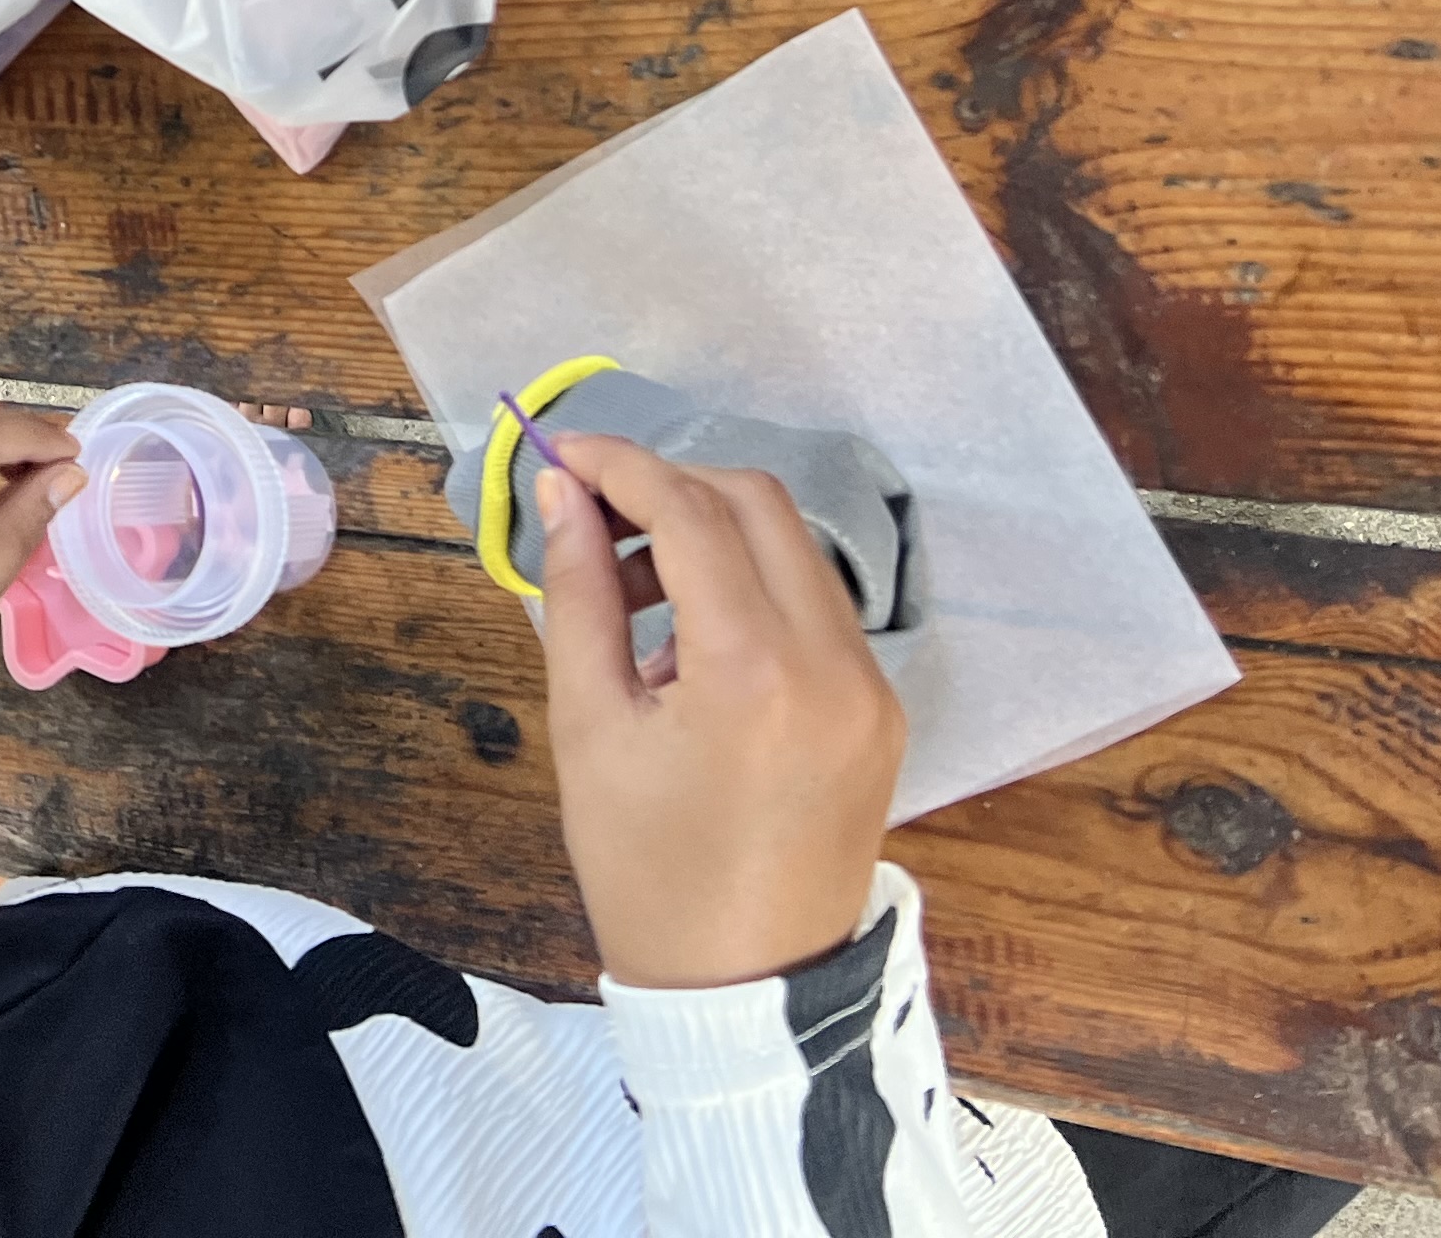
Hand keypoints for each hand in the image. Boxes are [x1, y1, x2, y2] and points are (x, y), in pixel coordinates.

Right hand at [535, 432, 907, 990]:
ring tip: (633, 603)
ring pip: (792, 547)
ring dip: (710, 536)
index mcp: (753, 669)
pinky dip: (749, 589)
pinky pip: (815, 605)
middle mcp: (833, 661)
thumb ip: (578, 592)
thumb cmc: (645, 867)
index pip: (692, 510)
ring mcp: (872, 684)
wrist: (745, 987)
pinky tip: (691, 648)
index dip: (620, 464)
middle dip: (669, 487)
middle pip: (758, 502)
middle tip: (593, 522)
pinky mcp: (881, 708)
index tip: (559, 454)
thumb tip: (562, 489)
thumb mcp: (587, 725)